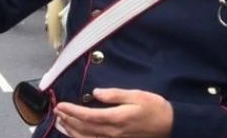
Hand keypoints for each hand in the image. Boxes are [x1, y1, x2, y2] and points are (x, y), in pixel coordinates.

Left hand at [54, 88, 172, 137]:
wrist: (169, 126)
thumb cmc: (154, 108)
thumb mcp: (137, 95)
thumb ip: (115, 94)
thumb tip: (95, 92)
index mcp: (116, 118)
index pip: (87, 115)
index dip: (71, 111)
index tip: (60, 105)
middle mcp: (111, 133)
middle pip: (83, 128)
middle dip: (68, 120)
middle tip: (57, 111)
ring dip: (71, 131)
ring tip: (61, 123)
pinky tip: (76, 135)